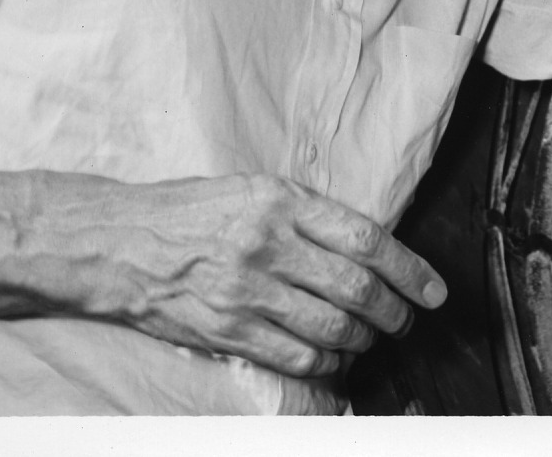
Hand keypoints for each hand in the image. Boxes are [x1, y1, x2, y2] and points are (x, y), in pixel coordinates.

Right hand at [97, 172, 444, 379]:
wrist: (118, 241)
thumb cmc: (189, 212)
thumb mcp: (254, 189)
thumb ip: (307, 213)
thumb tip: (365, 243)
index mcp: (281, 200)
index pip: (365, 237)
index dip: (409, 269)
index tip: (433, 289)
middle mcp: (268, 243)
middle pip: (355, 287)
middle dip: (394, 310)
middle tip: (407, 319)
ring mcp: (247, 289)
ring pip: (331, 326)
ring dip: (365, 339)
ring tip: (374, 338)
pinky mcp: (227, 329)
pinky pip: (295, 355)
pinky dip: (326, 362)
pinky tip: (335, 359)